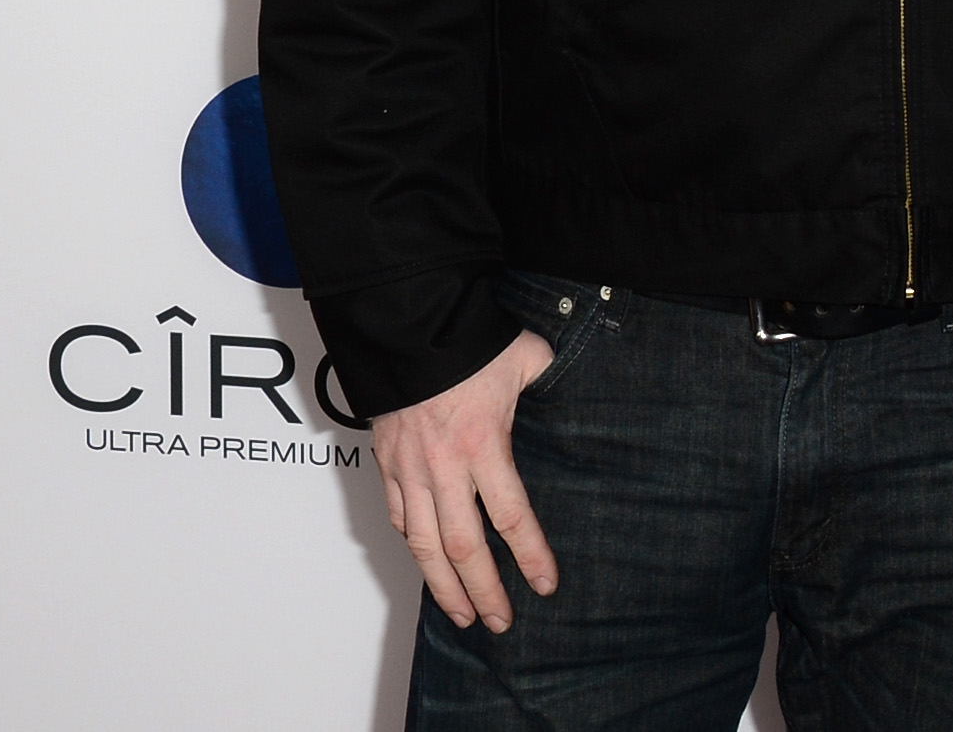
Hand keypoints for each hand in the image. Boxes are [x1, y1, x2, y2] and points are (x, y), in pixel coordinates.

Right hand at [372, 328, 559, 630]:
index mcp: (483, 445)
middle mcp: (444, 468)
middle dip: (484, 590)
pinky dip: (412, 547)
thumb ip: (546, 377)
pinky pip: (397, 518)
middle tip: (501, 621)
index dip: (529, 555)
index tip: (544, 585)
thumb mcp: (524, 356)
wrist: (404, 330)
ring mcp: (410, 471)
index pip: (511, 516)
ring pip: (423, 545)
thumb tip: (567, 382)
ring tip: (462, 614)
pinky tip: (427, 564)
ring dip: (443, 586)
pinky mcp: (386, 465)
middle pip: (464, 546)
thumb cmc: (467, 343)